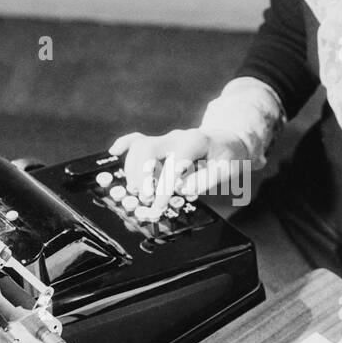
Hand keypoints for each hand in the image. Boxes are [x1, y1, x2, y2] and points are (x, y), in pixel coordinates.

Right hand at [107, 128, 245, 214]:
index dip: (165, 185)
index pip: (174, 163)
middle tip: (143, 197)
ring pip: (139, 146)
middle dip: (142, 174)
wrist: (227, 141)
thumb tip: (184, 188)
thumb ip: (208, 179)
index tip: (159, 205)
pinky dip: (124, 144)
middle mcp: (176, 137)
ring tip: (137, 192)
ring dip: (133, 170)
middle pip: (148, 148)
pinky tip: (113, 151)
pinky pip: (137, 139)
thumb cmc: (227, 157)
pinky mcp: (158, 143)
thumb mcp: (228, 169)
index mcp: (195, 142)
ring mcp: (165, 139)